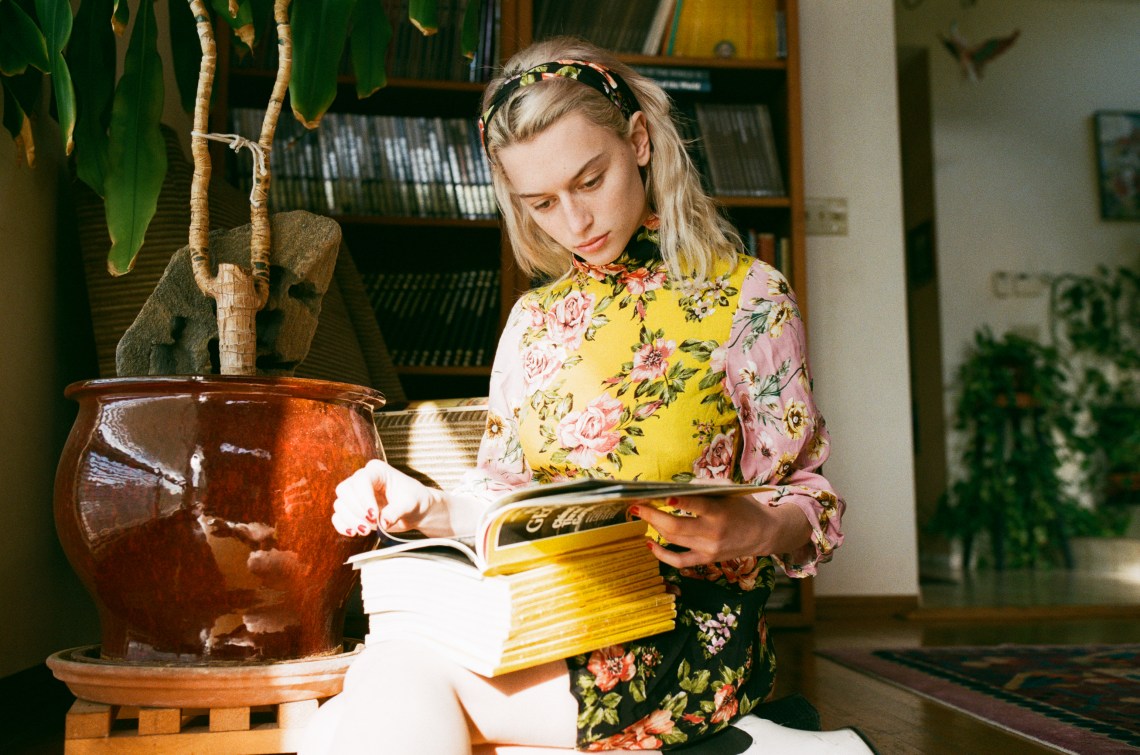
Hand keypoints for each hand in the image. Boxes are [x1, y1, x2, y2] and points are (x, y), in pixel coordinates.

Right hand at [330, 459, 446, 536]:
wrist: (416, 512)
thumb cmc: (415, 501)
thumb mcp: (410, 504)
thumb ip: (396, 511)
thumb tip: (383, 522)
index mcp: (377, 471)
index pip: (361, 480)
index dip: (363, 498)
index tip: (374, 515)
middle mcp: (362, 479)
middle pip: (344, 490)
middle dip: (356, 510)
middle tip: (372, 524)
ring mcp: (355, 494)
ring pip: (340, 504)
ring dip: (351, 520)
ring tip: (367, 531)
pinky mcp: (353, 509)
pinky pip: (338, 517)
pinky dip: (343, 526)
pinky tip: (354, 532)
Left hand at [632, 495, 811, 568]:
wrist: (763, 533)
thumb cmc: (742, 505)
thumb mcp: (728, 489)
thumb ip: (703, 486)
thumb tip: (674, 488)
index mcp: (720, 512)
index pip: (697, 506)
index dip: (680, 502)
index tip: (663, 497)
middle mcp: (713, 532)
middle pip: (675, 527)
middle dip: (651, 515)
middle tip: (635, 505)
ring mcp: (708, 549)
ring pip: (673, 540)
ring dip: (653, 527)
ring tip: (641, 514)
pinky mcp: (706, 559)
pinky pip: (679, 561)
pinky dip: (661, 554)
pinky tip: (648, 544)